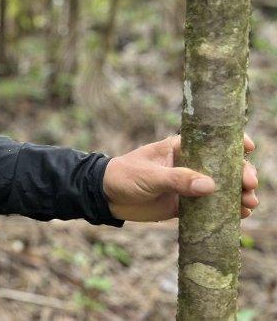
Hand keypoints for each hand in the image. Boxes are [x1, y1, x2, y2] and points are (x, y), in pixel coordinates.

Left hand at [102, 134, 258, 221]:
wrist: (106, 197)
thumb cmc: (124, 176)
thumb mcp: (150, 175)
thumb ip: (178, 179)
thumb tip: (210, 185)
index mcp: (180, 147)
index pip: (212, 141)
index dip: (233, 142)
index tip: (248, 148)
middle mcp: (190, 164)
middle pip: (224, 166)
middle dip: (242, 174)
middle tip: (249, 184)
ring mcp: (189, 185)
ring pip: (222, 188)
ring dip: (239, 194)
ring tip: (249, 204)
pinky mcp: (185, 204)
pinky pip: (211, 207)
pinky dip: (227, 211)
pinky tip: (241, 215)